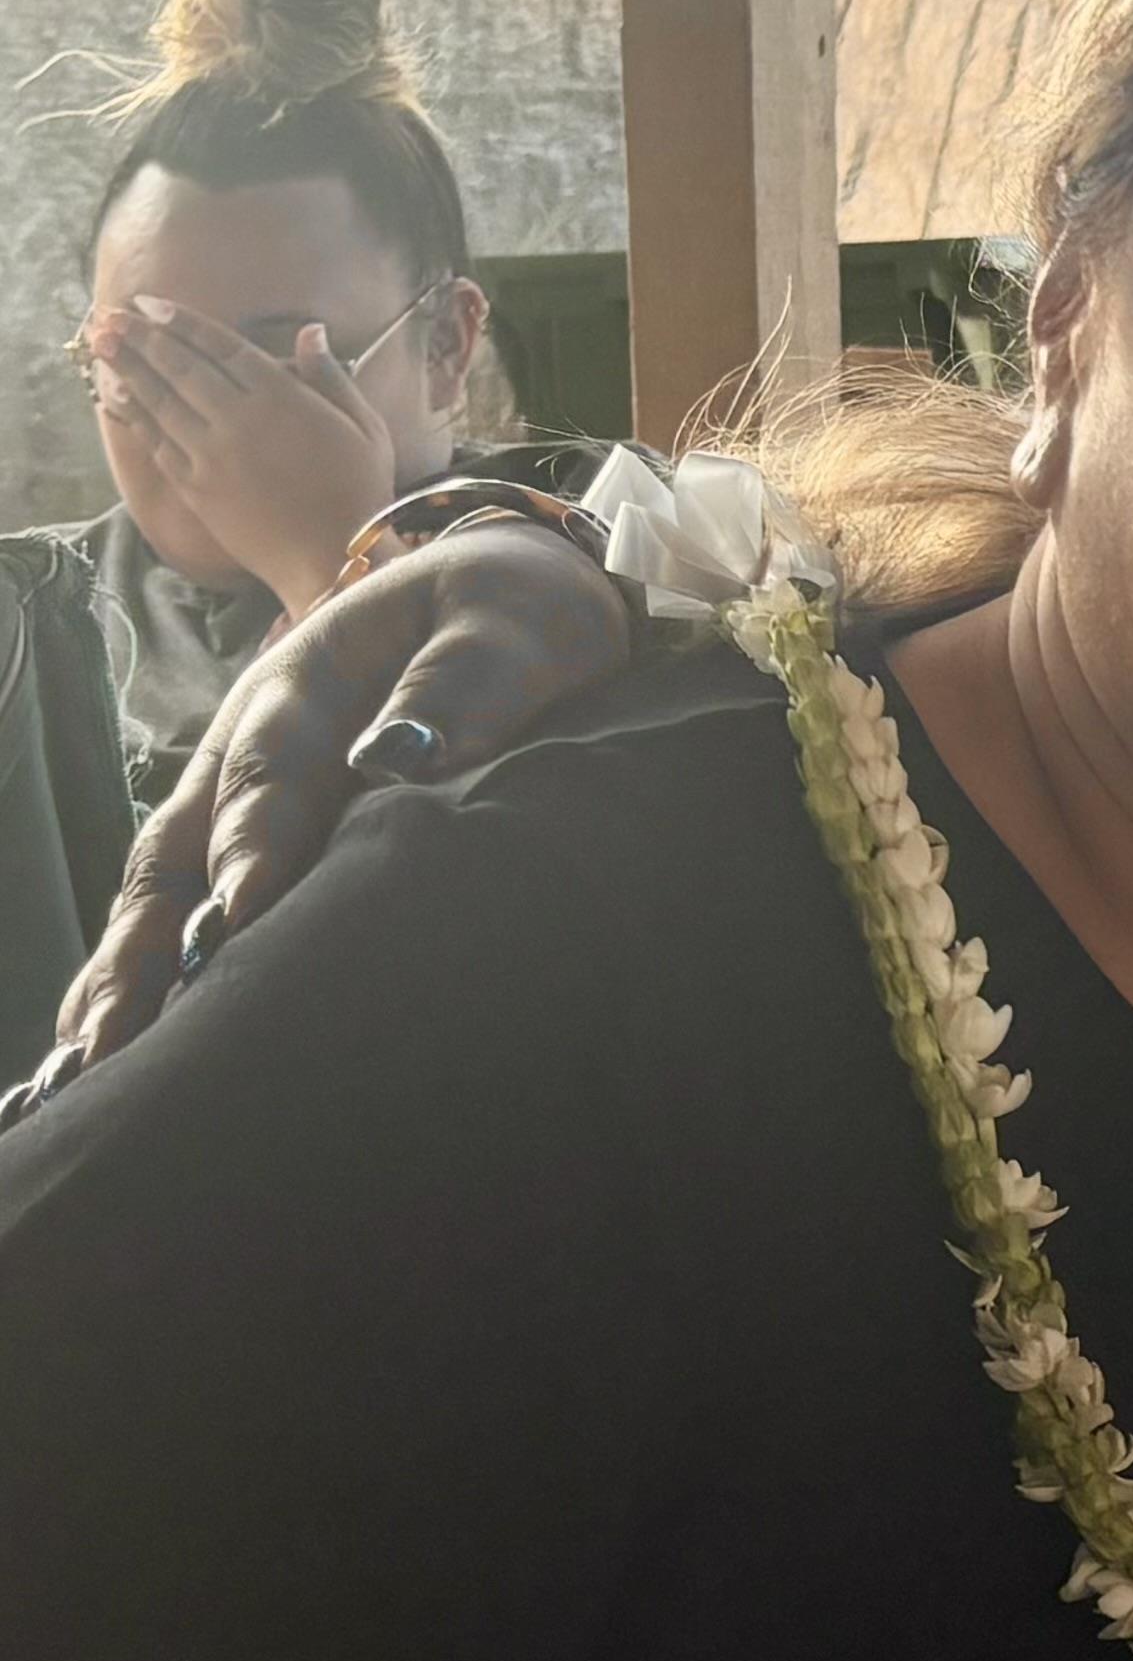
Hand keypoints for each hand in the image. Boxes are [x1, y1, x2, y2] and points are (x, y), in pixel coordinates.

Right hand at [23, 522, 632, 1103]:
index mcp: (311, 683)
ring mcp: (237, 790)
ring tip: (87, 1066)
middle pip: (183, 846)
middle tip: (123, 1033)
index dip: (255, 840)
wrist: (503, 595)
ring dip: (123, 972)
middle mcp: (250, 743)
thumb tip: (398, 757)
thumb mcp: (507, 626)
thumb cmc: (517, 616)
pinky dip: (137, 970)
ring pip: (161, 887)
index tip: (241, 915)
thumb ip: (465, 683)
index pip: (275, 769)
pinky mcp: (250, 833)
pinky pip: (178, 904)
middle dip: (149, 940)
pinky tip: (101, 1045)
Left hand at [87, 300, 396, 610]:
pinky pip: (156, 441)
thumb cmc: (360, 492)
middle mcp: (238, 420)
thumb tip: (311, 331)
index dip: (182, 322)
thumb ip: (332, 376)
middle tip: (108, 316)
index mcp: (282, 399)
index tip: (150, 303)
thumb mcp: (365, 428)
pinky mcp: (196, 486)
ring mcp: (211, 454)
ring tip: (100, 343)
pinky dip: (133, 415)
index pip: (222, 347)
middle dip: (141, 338)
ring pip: (160, 400)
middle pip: (180, 368)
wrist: (333, 558)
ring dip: (126, 368)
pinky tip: (114, 396)